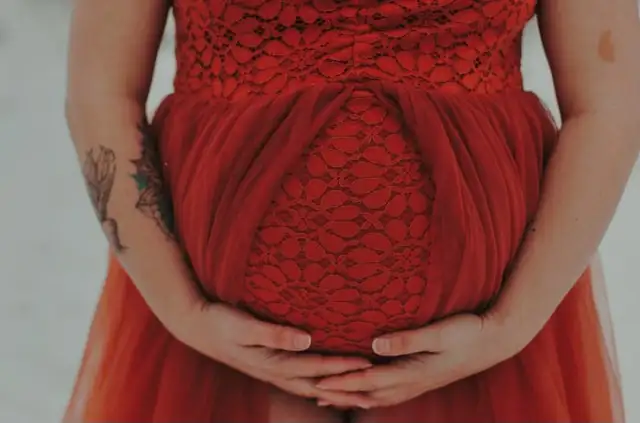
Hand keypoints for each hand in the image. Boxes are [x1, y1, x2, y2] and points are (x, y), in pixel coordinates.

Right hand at [166, 300, 374, 407]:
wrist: (199, 327)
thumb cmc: (222, 322)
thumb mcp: (245, 326)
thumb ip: (275, 333)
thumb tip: (307, 340)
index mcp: (273, 363)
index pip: (316, 368)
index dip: (342, 367)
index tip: (367, 364)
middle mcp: (276, 372)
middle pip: (319, 384)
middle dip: (346, 387)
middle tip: (375, 387)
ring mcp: (274, 371)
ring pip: (312, 385)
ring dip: (336, 389)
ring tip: (360, 390)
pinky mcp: (271, 365)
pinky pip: (302, 378)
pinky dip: (320, 383)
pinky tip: (329, 382)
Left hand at [315, 312, 527, 407]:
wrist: (493, 341)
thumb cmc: (467, 332)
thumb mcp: (439, 332)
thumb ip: (407, 339)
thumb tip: (374, 343)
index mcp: (413, 372)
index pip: (369, 379)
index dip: (342, 381)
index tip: (318, 381)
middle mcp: (411, 383)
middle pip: (367, 393)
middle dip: (339, 393)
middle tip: (310, 391)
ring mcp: (416, 383)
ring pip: (376, 397)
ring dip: (350, 397)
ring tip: (326, 397)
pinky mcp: (420, 379)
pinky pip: (387, 393)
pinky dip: (368, 395)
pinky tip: (360, 392)